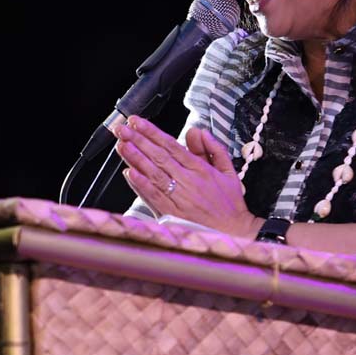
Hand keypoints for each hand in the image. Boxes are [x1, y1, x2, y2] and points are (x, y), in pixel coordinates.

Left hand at [113, 115, 261, 237]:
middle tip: (123, 129)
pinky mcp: (172, 214)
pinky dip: (141, 185)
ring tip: (122, 145)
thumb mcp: (228, 171)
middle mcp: (188, 182)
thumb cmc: (229, 203)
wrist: (233, 232)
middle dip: (138, 140)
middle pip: (159, 157)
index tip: (138, 122)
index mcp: (200, 169)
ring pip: (153, 174)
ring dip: (136, 158)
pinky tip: (130, 173)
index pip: (171, 146)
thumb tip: (198, 131)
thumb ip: (213, 149)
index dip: (152, 132)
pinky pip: (154, 196)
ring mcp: (179, 198)